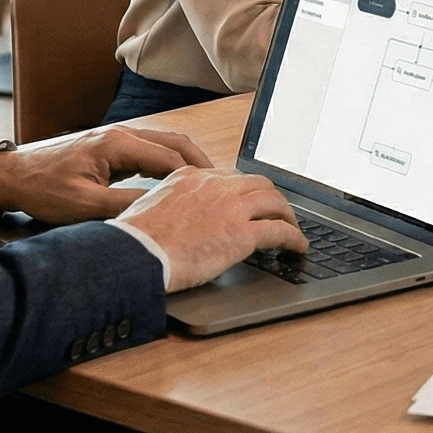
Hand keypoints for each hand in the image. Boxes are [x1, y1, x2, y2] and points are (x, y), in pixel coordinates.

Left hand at [0, 127, 213, 223]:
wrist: (14, 176)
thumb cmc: (43, 189)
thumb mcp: (84, 205)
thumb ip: (124, 205)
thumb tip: (158, 211)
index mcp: (116, 144)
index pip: (169, 158)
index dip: (194, 177)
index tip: (212, 194)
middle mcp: (121, 134)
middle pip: (174, 143)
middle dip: (200, 163)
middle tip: (220, 185)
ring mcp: (116, 137)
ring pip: (164, 144)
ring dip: (186, 161)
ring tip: (204, 184)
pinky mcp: (111, 147)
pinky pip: (149, 150)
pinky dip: (168, 162)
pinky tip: (174, 181)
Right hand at [112, 167, 308, 291]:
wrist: (134, 255)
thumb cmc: (134, 240)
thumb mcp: (151, 205)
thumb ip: (172, 202)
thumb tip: (178, 217)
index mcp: (191, 176)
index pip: (230, 177)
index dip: (246, 190)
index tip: (251, 201)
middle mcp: (215, 186)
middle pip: (258, 184)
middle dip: (272, 198)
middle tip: (278, 212)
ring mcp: (231, 208)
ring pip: (274, 202)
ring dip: (288, 216)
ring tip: (292, 228)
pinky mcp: (241, 235)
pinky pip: (280, 231)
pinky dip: (295, 238)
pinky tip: (298, 247)